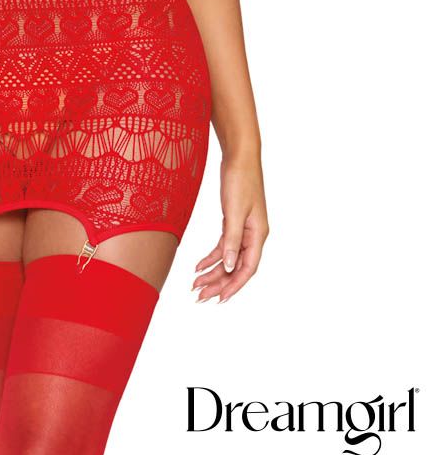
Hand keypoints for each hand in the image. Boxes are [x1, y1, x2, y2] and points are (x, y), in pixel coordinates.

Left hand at [191, 152, 268, 303]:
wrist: (239, 155)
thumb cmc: (240, 179)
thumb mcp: (234, 211)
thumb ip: (231, 239)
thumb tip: (230, 266)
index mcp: (258, 234)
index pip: (247, 269)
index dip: (234, 286)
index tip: (219, 299)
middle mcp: (253, 235)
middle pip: (237, 267)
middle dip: (219, 283)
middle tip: (200, 296)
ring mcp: (244, 228)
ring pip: (229, 258)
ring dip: (213, 272)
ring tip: (196, 285)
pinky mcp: (234, 221)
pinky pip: (224, 245)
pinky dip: (212, 256)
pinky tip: (199, 265)